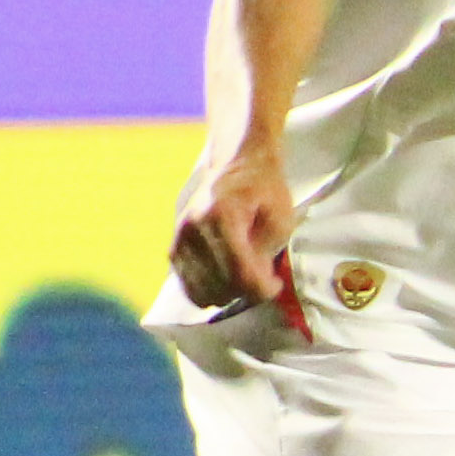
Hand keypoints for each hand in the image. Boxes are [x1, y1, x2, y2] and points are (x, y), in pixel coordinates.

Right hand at [170, 140, 298, 312]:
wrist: (236, 162)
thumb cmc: (264, 188)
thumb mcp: (280, 217)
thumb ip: (267, 253)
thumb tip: (255, 283)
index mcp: (221, 215)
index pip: (239, 271)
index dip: (261, 289)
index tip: (275, 286)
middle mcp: (193, 228)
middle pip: (220, 286)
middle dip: (247, 291)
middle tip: (264, 280)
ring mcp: (179, 239)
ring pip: (202, 292)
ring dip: (229, 293)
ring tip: (246, 277)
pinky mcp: (174, 249)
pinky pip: (188, 287)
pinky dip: (210, 290)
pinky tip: (228, 277)